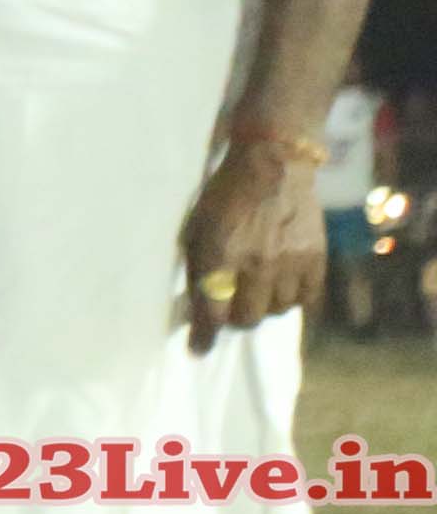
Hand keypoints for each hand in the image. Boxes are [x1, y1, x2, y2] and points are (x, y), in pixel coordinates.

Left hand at [181, 146, 324, 343]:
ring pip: (277, 311)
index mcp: (219, 255)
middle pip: (247, 319)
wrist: (272, 165)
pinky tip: (281, 285)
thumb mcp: (196, 229)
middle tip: (231, 305)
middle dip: (235, 318)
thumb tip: (197, 307)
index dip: (203, 336)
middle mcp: (256, 264)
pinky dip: (291, 298)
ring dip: (264, 307)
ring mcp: (290, 262)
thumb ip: (197, 268)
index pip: (211, 312)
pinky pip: (306, 298)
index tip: (198, 349)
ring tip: (257, 289)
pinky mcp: (316, 257)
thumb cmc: (224, 197)